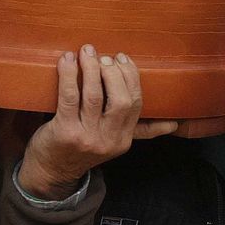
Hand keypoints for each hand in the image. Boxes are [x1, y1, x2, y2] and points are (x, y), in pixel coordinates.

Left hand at [18, 47, 177, 199]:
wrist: (51, 172)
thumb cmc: (81, 149)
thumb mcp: (114, 143)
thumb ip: (141, 131)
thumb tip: (173, 124)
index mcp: (124, 139)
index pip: (136, 104)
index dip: (131, 77)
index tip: (122, 59)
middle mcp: (108, 139)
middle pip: (120, 100)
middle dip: (113, 73)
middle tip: (103, 57)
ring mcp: (86, 137)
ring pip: (94, 95)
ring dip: (91, 68)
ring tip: (87, 51)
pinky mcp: (64, 131)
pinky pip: (69, 97)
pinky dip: (68, 75)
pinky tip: (67, 60)